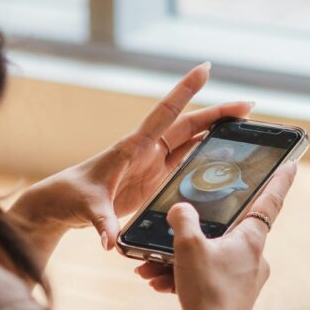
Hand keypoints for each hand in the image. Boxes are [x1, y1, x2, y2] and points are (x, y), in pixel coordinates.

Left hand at [15, 63, 252, 249]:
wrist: (59, 206)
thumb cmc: (69, 197)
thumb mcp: (86, 208)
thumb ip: (101, 222)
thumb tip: (110, 241)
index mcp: (132, 147)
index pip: (164, 113)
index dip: (185, 91)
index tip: (206, 68)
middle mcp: (146, 150)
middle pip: (188, 126)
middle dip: (218, 114)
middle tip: (249, 107)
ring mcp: (152, 164)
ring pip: (190, 142)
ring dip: (216, 133)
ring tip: (246, 127)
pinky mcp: (154, 180)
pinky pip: (186, 163)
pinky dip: (206, 157)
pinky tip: (226, 157)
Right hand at [137, 163, 295, 309]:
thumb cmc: (207, 291)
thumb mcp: (188, 246)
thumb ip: (183, 220)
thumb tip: (180, 209)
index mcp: (252, 239)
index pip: (270, 200)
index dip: (280, 180)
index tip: (292, 163)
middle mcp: (254, 258)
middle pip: (224, 232)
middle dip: (192, 234)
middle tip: (171, 232)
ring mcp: (244, 280)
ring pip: (208, 258)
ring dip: (179, 261)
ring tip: (152, 268)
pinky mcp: (231, 298)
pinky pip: (205, 278)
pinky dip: (183, 278)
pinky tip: (160, 284)